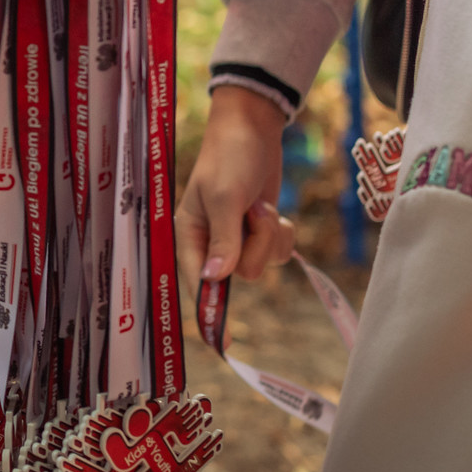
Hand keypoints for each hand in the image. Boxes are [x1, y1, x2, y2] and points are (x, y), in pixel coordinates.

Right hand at [177, 85, 297, 292]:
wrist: (254, 127)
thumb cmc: (229, 157)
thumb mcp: (225, 197)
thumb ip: (223, 240)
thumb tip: (215, 280)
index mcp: (190, 234)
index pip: (197, 281)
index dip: (208, 311)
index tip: (221, 344)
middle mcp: (211, 241)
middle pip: (240, 273)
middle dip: (256, 245)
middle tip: (252, 214)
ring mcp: (237, 237)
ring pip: (262, 263)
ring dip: (270, 235)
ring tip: (260, 205)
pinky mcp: (259, 231)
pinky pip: (277, 251)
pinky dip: (281, 233)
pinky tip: (272, 210)